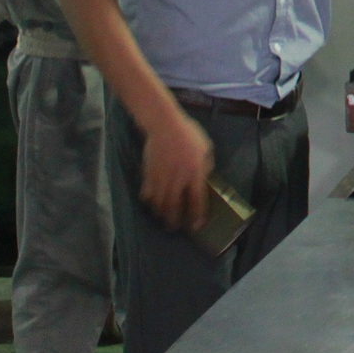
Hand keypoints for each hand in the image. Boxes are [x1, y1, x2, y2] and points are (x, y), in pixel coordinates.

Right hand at [140, 108, 214, 233]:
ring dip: (161, 214)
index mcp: (195, 173)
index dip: (196, 216)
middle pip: (174, 207)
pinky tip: (152, 203)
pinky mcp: (148, 174)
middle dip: (174, 221)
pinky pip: (147, 193)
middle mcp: (177, 179)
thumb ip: (205, 167)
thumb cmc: (189, 135)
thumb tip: (204, 180)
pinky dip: (149, 201)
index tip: (196, 226)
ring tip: (163, 219)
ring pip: (159, 203)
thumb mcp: (206, 149)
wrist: (164, 125)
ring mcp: (161, 178)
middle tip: (174, 227)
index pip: (196, 201)